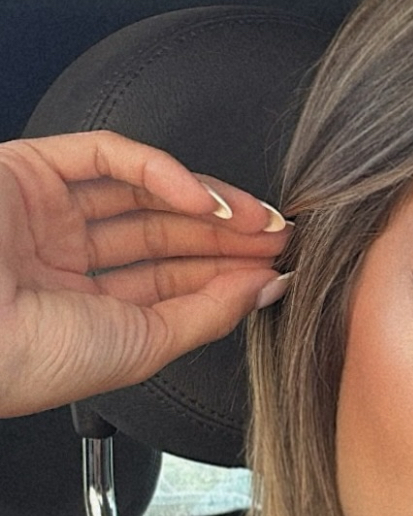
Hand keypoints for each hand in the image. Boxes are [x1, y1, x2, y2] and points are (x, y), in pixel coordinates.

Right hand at [0, 130, 291, 418]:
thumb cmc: (30, 360)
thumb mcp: (142, 346)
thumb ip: (206, 315)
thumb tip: (262, 289)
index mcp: (81, 310)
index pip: (169, 280)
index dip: (225, 272)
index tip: (276, 270)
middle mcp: (63, 258)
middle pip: (164, 234)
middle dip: (227, 236)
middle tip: (281, 238)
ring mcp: (48, 212)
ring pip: (144, 192)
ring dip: (208, 203)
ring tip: (260, 221)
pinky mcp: (32, 169)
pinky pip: (111, 156)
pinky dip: (164, 172)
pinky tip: (207, 202)